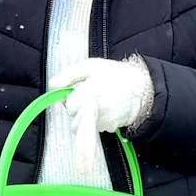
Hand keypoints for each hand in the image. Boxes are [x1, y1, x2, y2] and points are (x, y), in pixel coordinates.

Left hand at [50, 57, 153, 184]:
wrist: (142, 89)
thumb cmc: (115, 75)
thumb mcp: (90, 66)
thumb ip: (69, 75)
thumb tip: (53, 85)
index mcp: (89, 93)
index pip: (69, 105)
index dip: (71, 98)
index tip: (77, 91)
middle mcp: (95, 110)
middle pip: (73, 119)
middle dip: (77, 110)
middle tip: (87, 96)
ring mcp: (103, 121)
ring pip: (83, 125)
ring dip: (85, 116)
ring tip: (97, 102)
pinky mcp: (109, 128)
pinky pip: (95, 127)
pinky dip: (96, 120)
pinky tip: (105, 108)